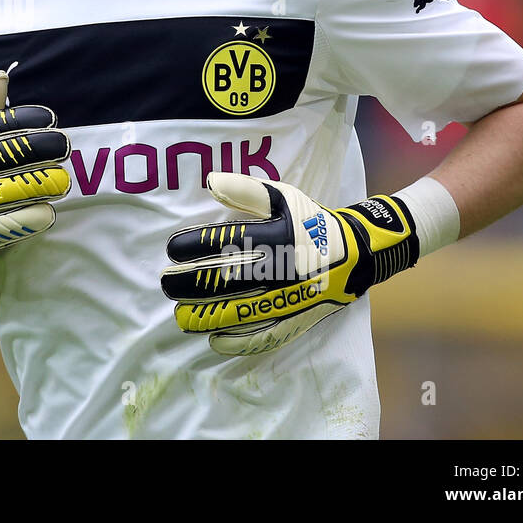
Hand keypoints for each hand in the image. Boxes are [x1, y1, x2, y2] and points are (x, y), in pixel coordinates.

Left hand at [160, 173, 418, 355]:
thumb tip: (211, 182)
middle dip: (192, 282)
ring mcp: (291, 298)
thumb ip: (248, 190)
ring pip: (243, 311)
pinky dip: (241, 340)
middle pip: (229, 279)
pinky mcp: (299, 319)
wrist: (357, 253)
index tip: (171, 248)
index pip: (228, 242)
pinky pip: (268, 335)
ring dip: (207, 315)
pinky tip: (214, 340)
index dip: (196, 246)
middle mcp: (284, 270)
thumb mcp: (285, 197)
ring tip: (180, 315)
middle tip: (165, 282)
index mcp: (279, 237)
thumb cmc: (312, 221)